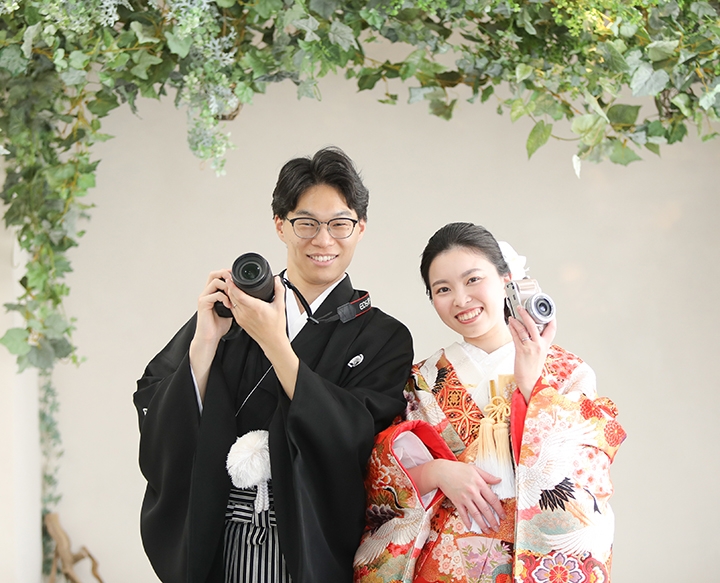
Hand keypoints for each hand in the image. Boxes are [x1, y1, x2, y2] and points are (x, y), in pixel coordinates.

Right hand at [189, 269, 233, 401]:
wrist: (209, 337)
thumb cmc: (218, 326)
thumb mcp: (230, 310)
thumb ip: (235, 301)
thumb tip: (247, 297)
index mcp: (213, 293)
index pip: (218, 276)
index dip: (228, 273)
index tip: (239, 276)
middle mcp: (207, 293)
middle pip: (214, 274)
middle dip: (226, 274)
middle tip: (236, 280)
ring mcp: (204, 297)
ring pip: (214, 282)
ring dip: (226, 286)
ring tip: (234, 294)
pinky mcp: (203, 304)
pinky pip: (214, 295)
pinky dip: (223, 297)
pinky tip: (229, 305)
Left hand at [225, 275, 287, 351]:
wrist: (272, 342)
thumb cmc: (276, 327)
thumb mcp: (280, 306)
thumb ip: (279, 290)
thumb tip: (276, 280)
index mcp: (255, 307)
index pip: (238, 294)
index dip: (232, 285)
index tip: (230, 278)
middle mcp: (246, 313)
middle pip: (232, 296)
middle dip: (229, 286)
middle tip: (230, 278)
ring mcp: (241, 318)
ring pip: (231, 302)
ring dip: (229, 294)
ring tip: (231, 287)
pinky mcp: (240, 322)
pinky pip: (232, 308)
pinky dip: (232, 302)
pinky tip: (235, 298)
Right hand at [418, 459, 505, 533]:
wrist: (442, 471)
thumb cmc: (459, 469)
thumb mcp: (475, 469)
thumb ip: (488, 476)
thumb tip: (499, 480)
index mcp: (479, 483)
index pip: (492, 499)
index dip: (499, 509)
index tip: (503, 516)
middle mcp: (473, 492)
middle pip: (485, 509)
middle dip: (492, 520)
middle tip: (497, 528)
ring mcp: (464, 498)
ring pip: (475, 514)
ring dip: (482, 524)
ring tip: (487, 531)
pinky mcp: (456, 501)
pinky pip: (463, 514)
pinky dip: (467, 521)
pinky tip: (471, 527)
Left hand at [508, 305, 556, 400]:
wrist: (530, 381)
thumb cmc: (532, 369)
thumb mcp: (539, 354)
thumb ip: (536, 342)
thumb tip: (528, 332)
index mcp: (546, 345)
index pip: (552, 329)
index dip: (551, 318)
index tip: (547, 310)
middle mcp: (540, 345)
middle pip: (535, 325)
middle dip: (528, 314)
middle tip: (522, 307)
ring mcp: (531, 347)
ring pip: (524, 329)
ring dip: (517, 320)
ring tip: (513, 315)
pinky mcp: (522, 350)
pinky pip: (516, 336)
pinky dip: (513, 328)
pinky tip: (510, 324)